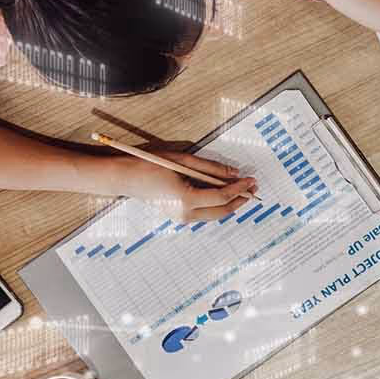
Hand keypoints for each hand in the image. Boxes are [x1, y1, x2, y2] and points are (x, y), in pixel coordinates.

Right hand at [108, 146, 256, 221]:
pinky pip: (204, 212)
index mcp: (186, 199)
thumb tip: (235, 173)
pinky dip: (216, 204)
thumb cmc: (151, 164)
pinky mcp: (178, 216)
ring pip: (214, 214)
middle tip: (253, 187)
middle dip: (240, 199)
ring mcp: (181, 218)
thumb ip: (211, 168)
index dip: (239, 188)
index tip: (251, 179)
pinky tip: (224, 192)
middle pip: (222, 210)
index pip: (222, 196)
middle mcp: (185, 214)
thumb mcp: (184, 161)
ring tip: (243, 190)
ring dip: (230, 203)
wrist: (126, 177)